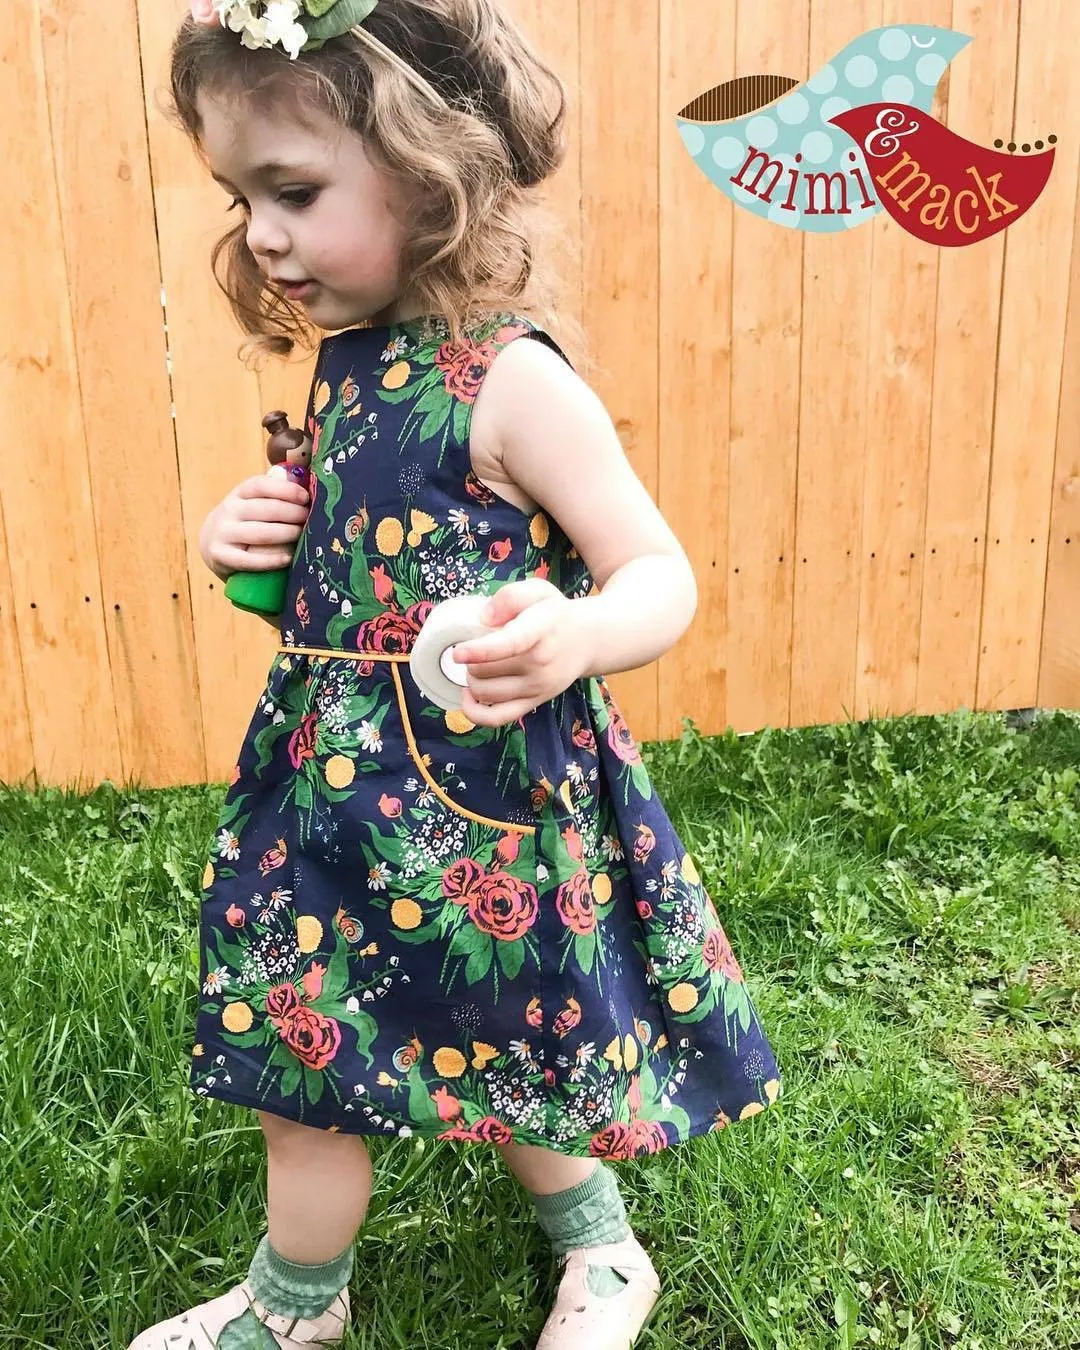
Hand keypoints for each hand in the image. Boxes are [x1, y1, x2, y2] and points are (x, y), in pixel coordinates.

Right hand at [200, 474, 309, 581]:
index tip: (305, 498)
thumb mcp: (254, 503)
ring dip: (287, 534)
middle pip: (266, 509)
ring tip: (303, 536)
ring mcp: (222, 533)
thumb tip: (303, 482)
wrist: (213, 544)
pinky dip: (272, 560)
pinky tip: (288, 559)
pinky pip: (249, 560)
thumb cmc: (246, 522)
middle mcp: (228, 510)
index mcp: (239, 493)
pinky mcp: (220, 556)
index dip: (285, 490)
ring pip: (261, 534)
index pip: (261, 485)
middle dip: (293, 513)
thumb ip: (275, 494)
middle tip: (309, 519)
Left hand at [452, 579, 591, 727]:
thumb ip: (510, 596)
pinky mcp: (533, 703)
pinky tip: (468, 695)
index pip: (511, 643)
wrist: (588, 641)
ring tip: (476, 665)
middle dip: (469, 660)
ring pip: (485, 693)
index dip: (481, 650)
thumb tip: (483, 618)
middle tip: (474, 648)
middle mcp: (540, 663)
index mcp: (540, 630)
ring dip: (470, 680)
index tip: (458, 652)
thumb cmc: (555, 615)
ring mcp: (537, 687)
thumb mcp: (539, 591)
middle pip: (486, 670)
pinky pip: (496, 719)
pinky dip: (474, 712)